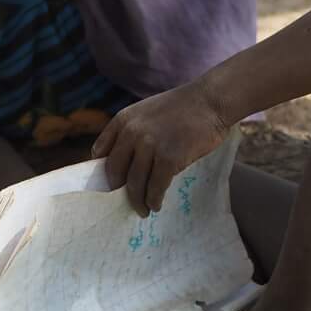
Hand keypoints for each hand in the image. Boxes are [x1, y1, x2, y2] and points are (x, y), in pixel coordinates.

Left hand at [92, 80, 233, 213]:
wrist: (210, 100)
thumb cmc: (182, 108)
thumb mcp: (146, 112)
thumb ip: (132, 132)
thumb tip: (124, 162)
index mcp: (123, 120)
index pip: (100, 152)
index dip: (102, 171)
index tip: (108, 185)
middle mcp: (131, 132)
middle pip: (115, 172)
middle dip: (117, 192)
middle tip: (123, 203)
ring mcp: (150, 146)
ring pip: (135, 184)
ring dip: (138, 201)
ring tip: (142, 210)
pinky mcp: (169, 158)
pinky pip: (156, 187)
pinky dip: (154, 200)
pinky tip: (156, 205)